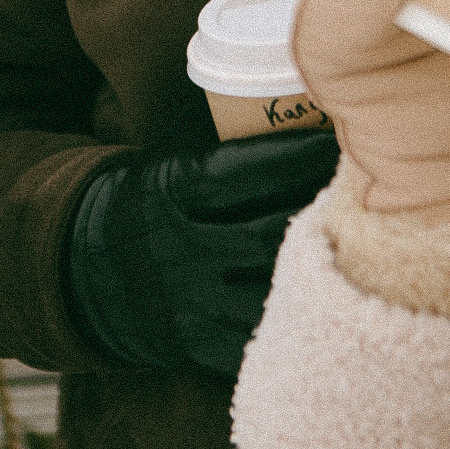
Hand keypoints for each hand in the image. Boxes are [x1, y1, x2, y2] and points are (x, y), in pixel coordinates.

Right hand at [63, 127, 340, 375]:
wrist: (83, 270)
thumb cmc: (150, 200)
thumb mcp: (170, 164)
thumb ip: (224, 150)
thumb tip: (302, 106)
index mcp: (173, 192)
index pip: (249, 171)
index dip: (300, 156)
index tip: (340, 142)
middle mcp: (180, 248)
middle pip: (269, 233)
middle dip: (320, 214)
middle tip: (366, 196)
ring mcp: (187, 301)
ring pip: (271, 289)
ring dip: (319, 271)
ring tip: (363, 250)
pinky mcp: (195, 342)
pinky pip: (258, 336)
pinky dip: (297, 320)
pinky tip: (331, 301)